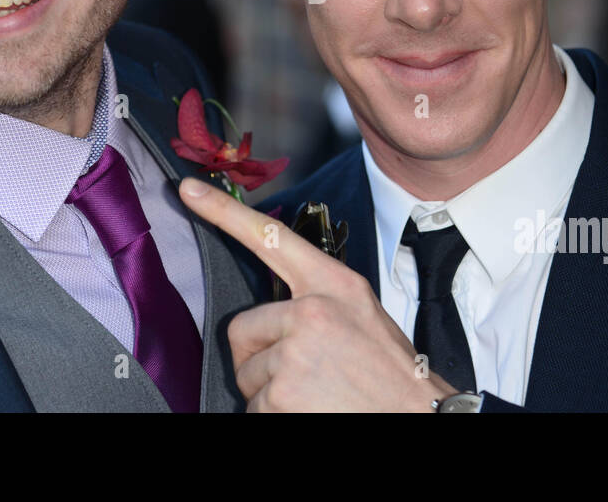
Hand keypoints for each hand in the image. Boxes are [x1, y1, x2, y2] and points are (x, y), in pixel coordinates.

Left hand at [178, 177, 460, 411]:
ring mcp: (295, 353)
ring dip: (271, 391)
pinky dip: (276, 415)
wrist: (418, 416)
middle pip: (242, 329)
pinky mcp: (283, 393)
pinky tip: (312, 410)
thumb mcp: (361, 314)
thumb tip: (274, 311)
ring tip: (316, 393)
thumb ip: (316, 300)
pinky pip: (254, 406)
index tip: (189, 190)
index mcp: (333, 285)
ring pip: (247, 373)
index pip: (270, 237)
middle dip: (259, 356)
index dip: (225, 212)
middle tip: (301, 373)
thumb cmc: (390, 372)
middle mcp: (312, 312)